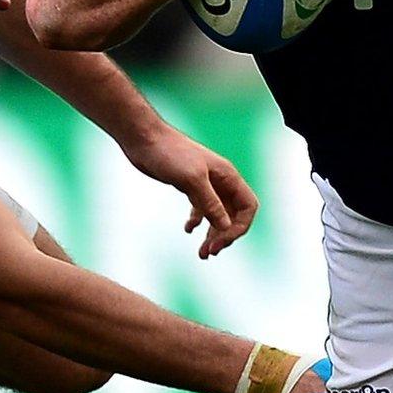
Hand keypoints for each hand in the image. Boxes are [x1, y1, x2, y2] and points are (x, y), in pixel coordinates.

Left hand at [121, 127, 258, 258]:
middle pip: (234, 214)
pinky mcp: (189, 185)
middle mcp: (220, 180)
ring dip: (212, 234)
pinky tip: (187, 229)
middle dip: (224, 236)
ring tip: (202, 253)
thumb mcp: (192, 180)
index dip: (239, 228)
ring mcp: (205, 183)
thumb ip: (210, 203)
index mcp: (228, 176)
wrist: (144, 138)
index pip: (248, 207)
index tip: (220, 242)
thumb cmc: (169, 153)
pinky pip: (201, 208)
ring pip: (217, 214)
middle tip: (208, 253)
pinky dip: (197, 222)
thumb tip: (226, 227)